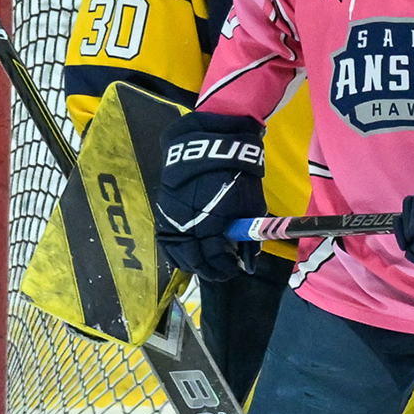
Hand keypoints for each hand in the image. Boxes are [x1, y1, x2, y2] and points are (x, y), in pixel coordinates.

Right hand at [154, 111, 264, 281]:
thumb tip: (249, 260)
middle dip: (209, 270)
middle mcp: (186, 226)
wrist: (210, 143)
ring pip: (175, 253)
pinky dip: (175, 251)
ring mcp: (171, 218)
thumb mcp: (251, 205)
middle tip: (221, 270)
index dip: (225, 268)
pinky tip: (185, 253)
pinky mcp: (163, 210)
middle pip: (193, 260)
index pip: (214, 259)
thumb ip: (248, 235)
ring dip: (190, 263)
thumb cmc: (236, 174)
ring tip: (203, 264)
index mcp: (210, 226)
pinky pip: (165, 239)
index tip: (233, 269)